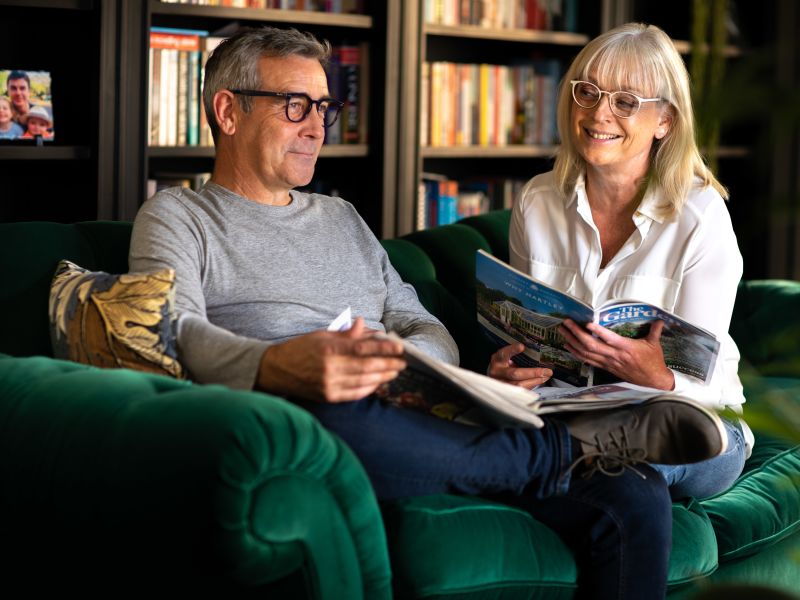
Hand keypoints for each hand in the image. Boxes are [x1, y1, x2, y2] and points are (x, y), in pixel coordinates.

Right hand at [257, 317, 406, 402]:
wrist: (274, 371)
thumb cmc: (300, 349)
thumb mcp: (321, 335)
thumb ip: (345, 333)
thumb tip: (364, 325)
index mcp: (328, 349)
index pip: (362, 348)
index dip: (383, 348)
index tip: (399, 347)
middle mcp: (330, 368)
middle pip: (367, 367)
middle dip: (388, 364)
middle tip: (403, 362)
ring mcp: (329, 385)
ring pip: (363, 382)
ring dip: (382, 377)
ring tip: (394, 372)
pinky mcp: (327, 397)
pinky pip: (354, 394)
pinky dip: (369, 388)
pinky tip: (378, 383)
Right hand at [487, 343, 552, 387]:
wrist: (495, 377)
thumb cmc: (504, 364)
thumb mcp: (507, 357)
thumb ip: (516, 355)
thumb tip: (537, 353)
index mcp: (497, 360)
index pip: (504, 354)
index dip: (512, 350)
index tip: (522, 346)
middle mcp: (497, 372)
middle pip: (515, 373)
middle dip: (533, 373)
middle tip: (547, 371)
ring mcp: (501, 383)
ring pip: (519, 385)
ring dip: (535, 381)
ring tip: (546, 376)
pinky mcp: (506, 392)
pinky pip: (521, 391)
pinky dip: (532, 385)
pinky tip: (540, 380)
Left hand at [560, 319, 674, 389]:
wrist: (653, 382)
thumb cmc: (654, 362)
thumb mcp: (655, 344)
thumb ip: (655, 330)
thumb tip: (660, 319)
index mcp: (626, 348)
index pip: (609, 338)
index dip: (598, 331)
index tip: (587, 323)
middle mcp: (614, 356)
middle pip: (591, 345)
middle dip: (576, 333)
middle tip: (566, 323)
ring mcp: (608, 363)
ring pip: (586, 353)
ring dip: (572, 342)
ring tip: (562, 331)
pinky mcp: (606, 368)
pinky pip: (588, 360)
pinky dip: (576, 353)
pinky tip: (568, 345)